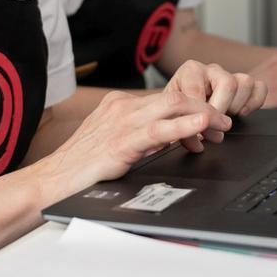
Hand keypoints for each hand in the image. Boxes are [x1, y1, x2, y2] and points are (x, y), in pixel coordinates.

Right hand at [36, 89, 232, 198]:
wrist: (53, 179)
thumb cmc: (81, 165)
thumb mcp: (115, 142)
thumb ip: (140, 135)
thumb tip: (169, 137)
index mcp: (120, 104)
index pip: (165, 98)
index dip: (193, 107)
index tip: (210, 120)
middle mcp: (122, 107)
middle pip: (174, 97)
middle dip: (204, 107)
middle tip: (224, 122)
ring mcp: (121, 122)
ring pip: (171, 106)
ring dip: (202, 115)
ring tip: (221, 125)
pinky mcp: (121, 142)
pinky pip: (158, 130)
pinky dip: (183, 126)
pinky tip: (199, 126)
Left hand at [164, 60, 266, 151]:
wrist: (180, 106)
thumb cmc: (175, 110)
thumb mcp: (171, 115)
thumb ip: (180, 125)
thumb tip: (197, 143)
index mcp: (190, 71)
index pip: (199, 89)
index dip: (199, 113)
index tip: (198, 130)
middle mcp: (211, 70)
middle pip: (228, 83)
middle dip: (221, 110)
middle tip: (212, 127)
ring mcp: (229, 75)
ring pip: (245, 82)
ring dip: (237, 106)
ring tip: (224, 118)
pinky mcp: (244, 85)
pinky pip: (260, 87)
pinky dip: (254, 102)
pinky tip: (241, 113)